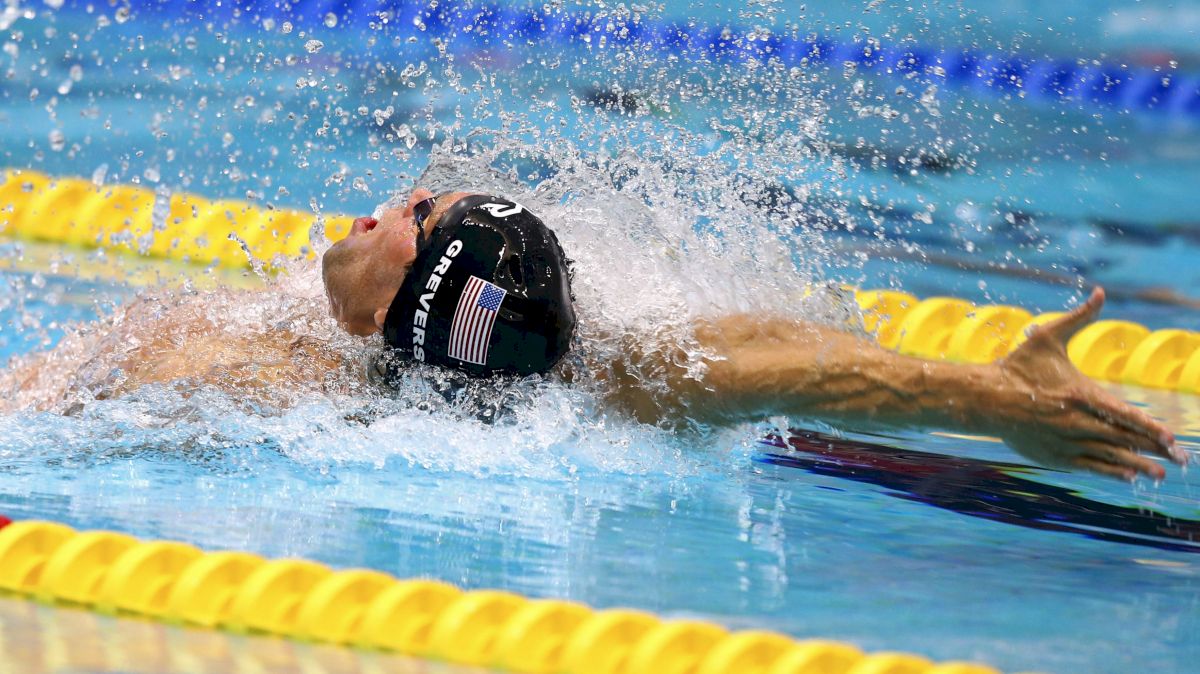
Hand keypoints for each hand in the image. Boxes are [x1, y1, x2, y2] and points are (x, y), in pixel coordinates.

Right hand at [991, 288, 1184, 480]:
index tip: (1170, 437)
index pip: (1123, 414)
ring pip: (1108, 457)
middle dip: (1153, 449)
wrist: (984, 398)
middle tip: (1180, 459)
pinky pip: (1088, 466)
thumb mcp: (1048, 337)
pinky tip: (1129, 475)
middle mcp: (1075, 421)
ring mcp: (1064, 441)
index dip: (1149, 427)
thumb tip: (1100, 291)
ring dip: (1138, 465)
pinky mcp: (1053, 455)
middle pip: (1122, 439)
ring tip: (1160, 474)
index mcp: (1079, 394)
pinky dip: (1110, 471)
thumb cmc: (1016, 367)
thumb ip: (1080, 316)